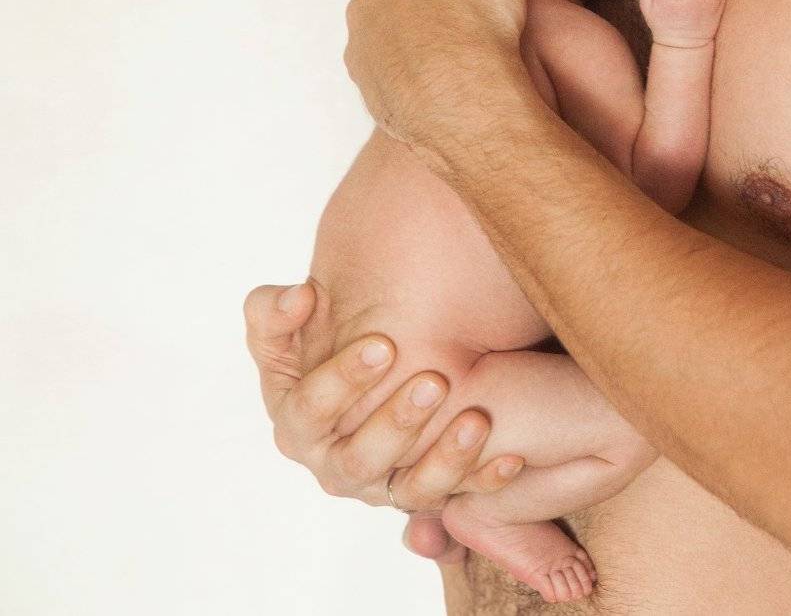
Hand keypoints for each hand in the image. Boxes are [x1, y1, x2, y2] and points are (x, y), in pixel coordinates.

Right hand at [243, 280, 523, 563]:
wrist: (370, 368)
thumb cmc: (322, 341)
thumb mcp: (289, 323)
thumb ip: (276, 310)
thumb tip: (300, 295)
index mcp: (297, 423)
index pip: (312, 409)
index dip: (343, 379)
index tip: (383, 343)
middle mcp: (335, 464)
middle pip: (361, 457)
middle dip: (397, 422)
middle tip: (433, 381)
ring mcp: (381, 484)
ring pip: (410, 488)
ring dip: (444, 459)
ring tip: (475, 419)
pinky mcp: (423, 494)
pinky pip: (456, 498)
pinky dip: (483, 480)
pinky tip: (512, 457)